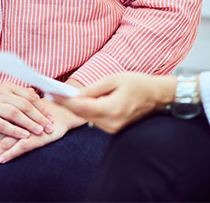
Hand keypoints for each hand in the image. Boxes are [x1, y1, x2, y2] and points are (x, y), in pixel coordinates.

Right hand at [0, 80, 53, 142]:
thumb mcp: (5, 102)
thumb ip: (20, 101)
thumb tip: (44, 102)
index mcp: (7, 87)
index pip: (29, 95)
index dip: (42, 106)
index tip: (51, 117)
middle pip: (24, 104)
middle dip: (38, 116)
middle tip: (49, 126)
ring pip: (14, 113)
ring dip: (29, 123)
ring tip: (39, 131)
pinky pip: (2, 124)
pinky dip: (14, 130)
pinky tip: (24, 136)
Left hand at [0, 97, 84, 169]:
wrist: (62, 112)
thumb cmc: (40, 118)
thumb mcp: (22, 122)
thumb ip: (10, 127)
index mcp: (8, 119)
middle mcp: (13, 123)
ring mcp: (24, 130)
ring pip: (3, 144)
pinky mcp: (35, 136)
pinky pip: (20, 146)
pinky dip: (10, 153)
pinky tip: (2, 160)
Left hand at [55, 72, 175, 132]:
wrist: (158, 96)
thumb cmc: (138, 84)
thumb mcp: (114, 79)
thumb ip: (93, 89)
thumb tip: (74, 95)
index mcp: (112, 109)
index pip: (82, 108)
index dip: (65, 102)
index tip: (51, 94)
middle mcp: (112, 123)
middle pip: (82, 115)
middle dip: (67, 104)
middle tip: (52, 94)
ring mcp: (114, 129)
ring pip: (88, 118)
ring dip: (77, 108)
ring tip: (63, 97)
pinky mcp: (115, 130)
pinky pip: (96, 120)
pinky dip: (88, 112)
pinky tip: (81, 103)